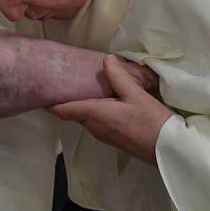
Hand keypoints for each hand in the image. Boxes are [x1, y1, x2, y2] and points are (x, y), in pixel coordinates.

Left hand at [47, 55, 173, 164]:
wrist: (167, 151)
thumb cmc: (151, 122)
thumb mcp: (136, 95)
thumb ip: (118, 77)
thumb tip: (106, 60)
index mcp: (94, 114)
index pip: (64, 110)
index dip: (50, 102)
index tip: (42, 89)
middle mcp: (93, 126)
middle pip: (72, 112)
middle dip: (65, 99)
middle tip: (60, 80)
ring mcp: (102, 134)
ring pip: (83, 116)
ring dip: (78, 104)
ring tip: (78, 85)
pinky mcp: (112, 137)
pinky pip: (94, 121)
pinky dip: (91, 109)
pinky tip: (100, 98)